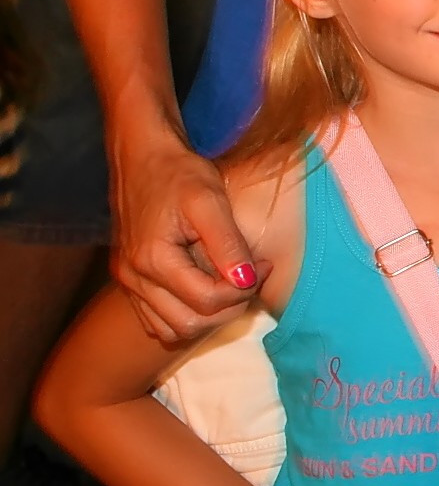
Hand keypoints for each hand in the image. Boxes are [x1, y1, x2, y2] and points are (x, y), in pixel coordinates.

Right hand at [108, 131, 256, 341]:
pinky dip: (184, 314)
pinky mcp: (129, 279)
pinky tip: (207, 289)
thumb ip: (227, 243)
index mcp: (153, 260)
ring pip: (170, 329)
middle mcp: (134, 278)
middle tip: (250, 277)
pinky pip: (155, 318)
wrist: (141, 156)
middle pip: (188, 324)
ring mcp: (128, 281)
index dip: (244, 290)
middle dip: (228, 308)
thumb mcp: (209, 200)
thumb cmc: (178, 173)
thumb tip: (246, 282)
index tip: (264, 264)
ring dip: (206, 317)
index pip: (207, 301)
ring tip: (230, 284)